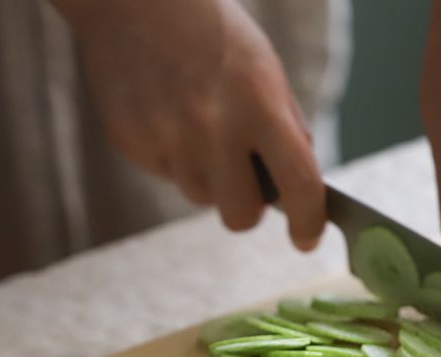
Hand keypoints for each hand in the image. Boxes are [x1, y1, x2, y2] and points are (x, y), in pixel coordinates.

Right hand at [53, 0, 324, 249]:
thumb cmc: (211, 33)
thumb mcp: (264, 69)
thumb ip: (285, 128)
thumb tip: (298, 186)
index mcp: (257, 101)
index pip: (297, 182)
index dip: (308, 221)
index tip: (306, 240)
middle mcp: (211, 126)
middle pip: (240, 217)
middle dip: (247, 209)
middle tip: (243, 180)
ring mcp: (166, 138)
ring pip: (199, 197)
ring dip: (206, 176)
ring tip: (195, 124)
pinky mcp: (132, 144)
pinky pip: (166, 175)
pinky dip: (174, 156)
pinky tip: (167, 115)